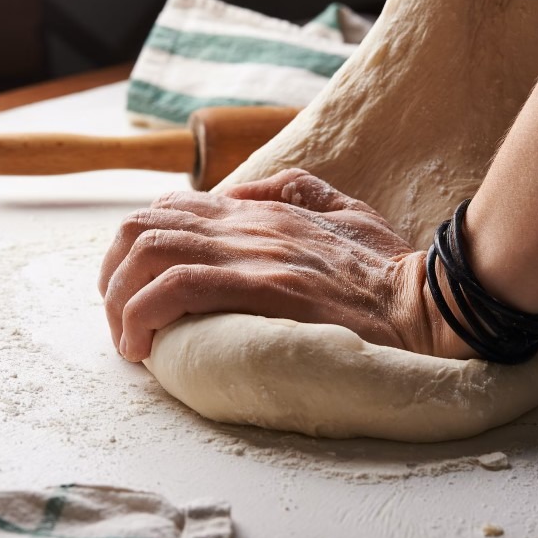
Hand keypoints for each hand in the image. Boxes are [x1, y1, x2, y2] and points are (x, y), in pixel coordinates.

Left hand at [99, 169, 455, 361]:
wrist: (425, 302)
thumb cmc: (386, 268)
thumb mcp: (342, 208)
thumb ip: (293, 190)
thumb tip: (241, 191)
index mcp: (260, 209)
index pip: (170, 208)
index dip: (137, 247)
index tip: (137, 290)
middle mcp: (246, 223)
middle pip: (143, 227)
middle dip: (112, 275)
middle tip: (120, 319)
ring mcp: (252, 253)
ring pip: (148, 253)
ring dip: (119, 299)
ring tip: (128, 340)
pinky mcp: (261, 287)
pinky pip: (175, 288)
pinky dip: (142, 315)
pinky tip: (143, 347)